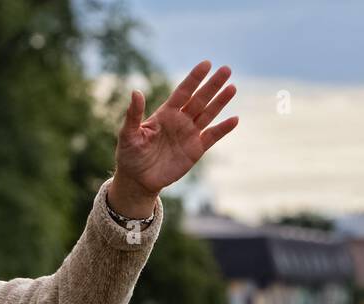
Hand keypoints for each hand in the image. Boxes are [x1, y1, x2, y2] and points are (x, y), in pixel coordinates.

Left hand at [109, 60, 239, 217]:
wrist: (138, 179)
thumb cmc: (130, 154)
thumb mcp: (128, 134)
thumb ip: (134, 114)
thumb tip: (136, 91)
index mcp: (165, 113)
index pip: (183, 92)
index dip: (194, 78)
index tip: (206, 64)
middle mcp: (180, 120)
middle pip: (200, 99)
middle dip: (212, 85)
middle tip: (226, 69)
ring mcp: (189, 134)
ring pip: (208, 114)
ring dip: (220, 102)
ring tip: (232, 88)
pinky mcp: (196, 150)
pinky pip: (212, 137)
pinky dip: (223, 129)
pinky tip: (235, 119)